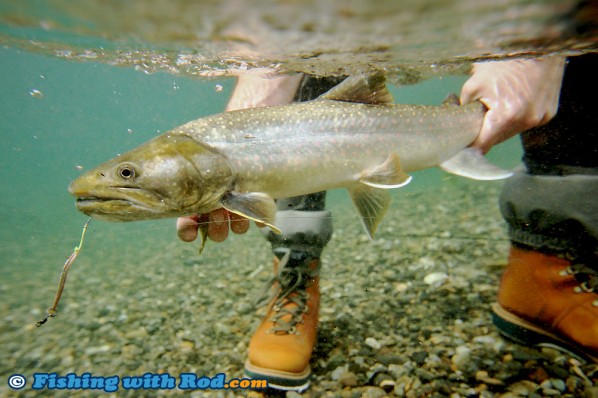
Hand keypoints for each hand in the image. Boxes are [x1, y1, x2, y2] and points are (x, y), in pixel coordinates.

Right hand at [176, 70, 301, 242]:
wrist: (255, 107)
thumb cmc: (219, 128)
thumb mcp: (191, 146)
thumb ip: (179, 170)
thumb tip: (152, 190)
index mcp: (191, 186)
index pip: (184, 215)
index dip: (186, 228)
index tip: (188, 233)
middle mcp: (213, 193)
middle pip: (209, 222)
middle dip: (212, 228)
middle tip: (218, 224)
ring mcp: (237, 193)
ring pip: (232, 222)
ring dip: (233, 225)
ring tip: (236, 219)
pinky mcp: (259, 190)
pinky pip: (257, 214)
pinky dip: (258, 217)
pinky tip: (260, 217)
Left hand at [460, 56, 565, 153]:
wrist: (535, 42)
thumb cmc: (501, 61)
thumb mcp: (473, 85)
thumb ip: (465, 110)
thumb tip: (461, 125)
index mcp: (507, 116)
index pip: (483, 145)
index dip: (470, 146)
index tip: (460, 147)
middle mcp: (528, 120)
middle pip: (498, 138)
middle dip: (486, 131)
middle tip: (475, 119)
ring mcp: (542, 117)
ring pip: (513, 130)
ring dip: (502, 123)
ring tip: (497, 104)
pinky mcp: (550, 111)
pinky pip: (527, 120)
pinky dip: (518, 115)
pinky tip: (513, 100)